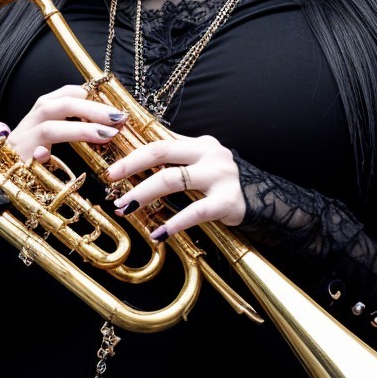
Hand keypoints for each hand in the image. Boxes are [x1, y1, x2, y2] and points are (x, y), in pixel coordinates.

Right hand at [2, 82, 126, 162]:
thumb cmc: (26, 166)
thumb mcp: (47, 144)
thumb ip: (67, 131)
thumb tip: (104, 125)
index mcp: (35, 119)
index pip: (59, 96)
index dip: (84, 94)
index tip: (107, 100)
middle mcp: (25, 127)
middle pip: (56, 106)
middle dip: (90, 109)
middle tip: (118, 117)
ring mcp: (19, 146)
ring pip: (48, 128)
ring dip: (80, 129)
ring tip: (108, 135)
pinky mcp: (14, 166)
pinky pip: (30, 159)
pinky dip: (43, 157)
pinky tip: (53, 158)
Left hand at [105, 133, 245, 239]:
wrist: (265, 200)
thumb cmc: (223, 182)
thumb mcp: (201, 163)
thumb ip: (176, 158)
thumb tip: (136, 155)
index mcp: (199, 144)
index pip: (159, 143)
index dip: (132, 154)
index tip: (111, 169)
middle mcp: (210, 154)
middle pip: (161, 153)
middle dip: (131, 167)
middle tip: (111, 182)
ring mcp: (220, 176)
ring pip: (172, 180)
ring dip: (144, 195)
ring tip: (126, 209)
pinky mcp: (228, 201)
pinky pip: (195, 211)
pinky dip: (174, 223)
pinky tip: (158, 234)